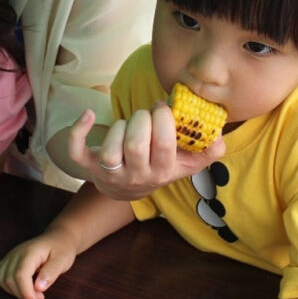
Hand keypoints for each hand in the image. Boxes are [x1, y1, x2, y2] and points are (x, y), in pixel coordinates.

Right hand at [0, 228, 76, 298]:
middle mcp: (16, 253)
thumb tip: (39, 288)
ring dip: (14, 292)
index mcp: (30, 252)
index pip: (20, 275)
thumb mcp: (63, 260)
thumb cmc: (61, 248)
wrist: (57, 237)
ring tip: (31, 294)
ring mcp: (11, 256)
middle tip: (39, 298)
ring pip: (1, 279)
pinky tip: (20, 288)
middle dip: (22, 294)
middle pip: (9, 279)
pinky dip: (7, 286)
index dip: (25, 292)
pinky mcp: (9, 260)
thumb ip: (51, 273)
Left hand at [64, 106, 225, 201]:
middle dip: (141, 119)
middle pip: (136, 145)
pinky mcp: (88, 168)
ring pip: (110, 151)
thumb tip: (220, 138)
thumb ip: (207, 152)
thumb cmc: (158, 166)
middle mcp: (136, 176)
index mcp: (161, 172)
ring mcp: (110, 174)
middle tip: (145, 114)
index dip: (163, 121)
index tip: (162, 108)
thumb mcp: (185, 164)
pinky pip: (77, 152)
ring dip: (119, 127)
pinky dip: (79, 131)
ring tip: (128, 122)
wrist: (125, 190)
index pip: (164, 146)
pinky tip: (89, 114)